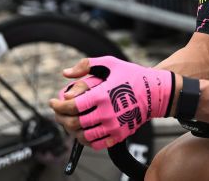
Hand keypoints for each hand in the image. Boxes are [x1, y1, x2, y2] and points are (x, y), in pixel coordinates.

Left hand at [50, 56, 173, 149]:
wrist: (155, 93)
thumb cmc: (132, 75)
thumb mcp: (110, 63)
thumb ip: (86, 65)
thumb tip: (66, 74)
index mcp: (102, 95)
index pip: (71, 106)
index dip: (58, 106)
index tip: (52, 102)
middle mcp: (107, 113)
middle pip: (74, 123)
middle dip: (61, 118)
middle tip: (57, 113)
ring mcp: (114, 126)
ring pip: (83, 136)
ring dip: (72, 130)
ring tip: (69, 122)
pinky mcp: (119, 135)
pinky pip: (97, 144)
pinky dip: (86, 140)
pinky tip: (83, 130)